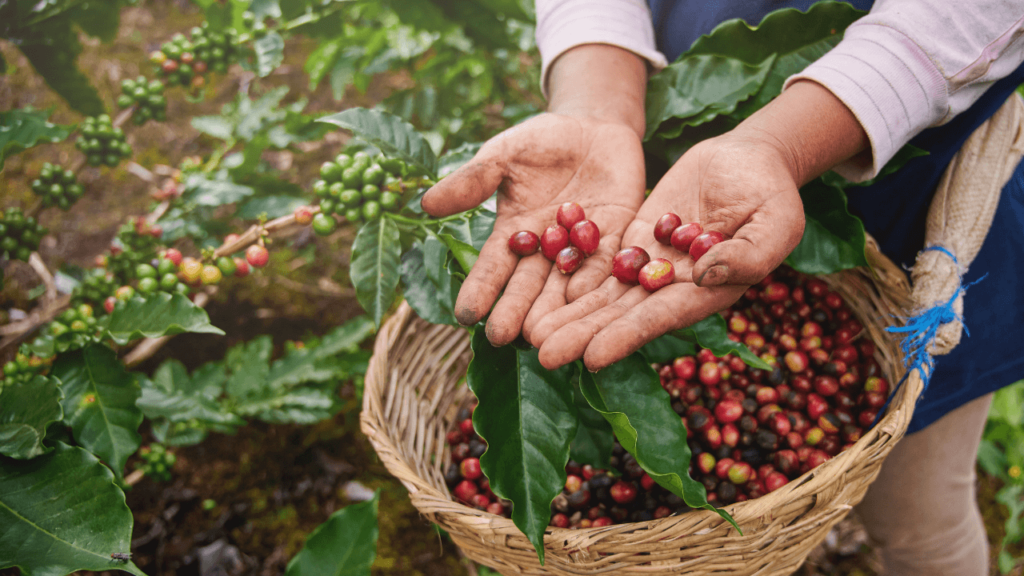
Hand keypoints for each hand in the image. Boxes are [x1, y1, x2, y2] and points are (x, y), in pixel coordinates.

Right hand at [420, 112, 645, 344]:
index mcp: (513, 233)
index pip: (493, 267)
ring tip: (544, 336)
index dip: (480, 289)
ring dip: (555, 311)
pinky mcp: (616, 239)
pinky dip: (596, 282)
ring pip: (565, 285)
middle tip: (503, 337)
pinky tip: (585, 301)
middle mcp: (545, 250)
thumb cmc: (541, 141)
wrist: (593, 126)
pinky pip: (606, 264)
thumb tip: (425, 204)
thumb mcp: (503, 155)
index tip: (465, 314)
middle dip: (515, 310)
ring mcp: (580, 248)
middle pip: (528, 286)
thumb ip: (472, 180)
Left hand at [527, 132, 805, 369]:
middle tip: (542, 354)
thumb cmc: (773, 193)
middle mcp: (673, 288)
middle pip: (621, 315)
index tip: (592, 357)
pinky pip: (600, 261)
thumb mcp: (775, 222)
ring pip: (604, 294)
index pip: (660, 318)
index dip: (626, 337)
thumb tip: (702, 275)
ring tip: (530, 334)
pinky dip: (572, 277)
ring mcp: (651, 265)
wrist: (751, 160)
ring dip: (568, 314)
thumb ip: (747, 254)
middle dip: (583, 335)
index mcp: (708, 292)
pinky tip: (539, 291)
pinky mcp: (635, 240)